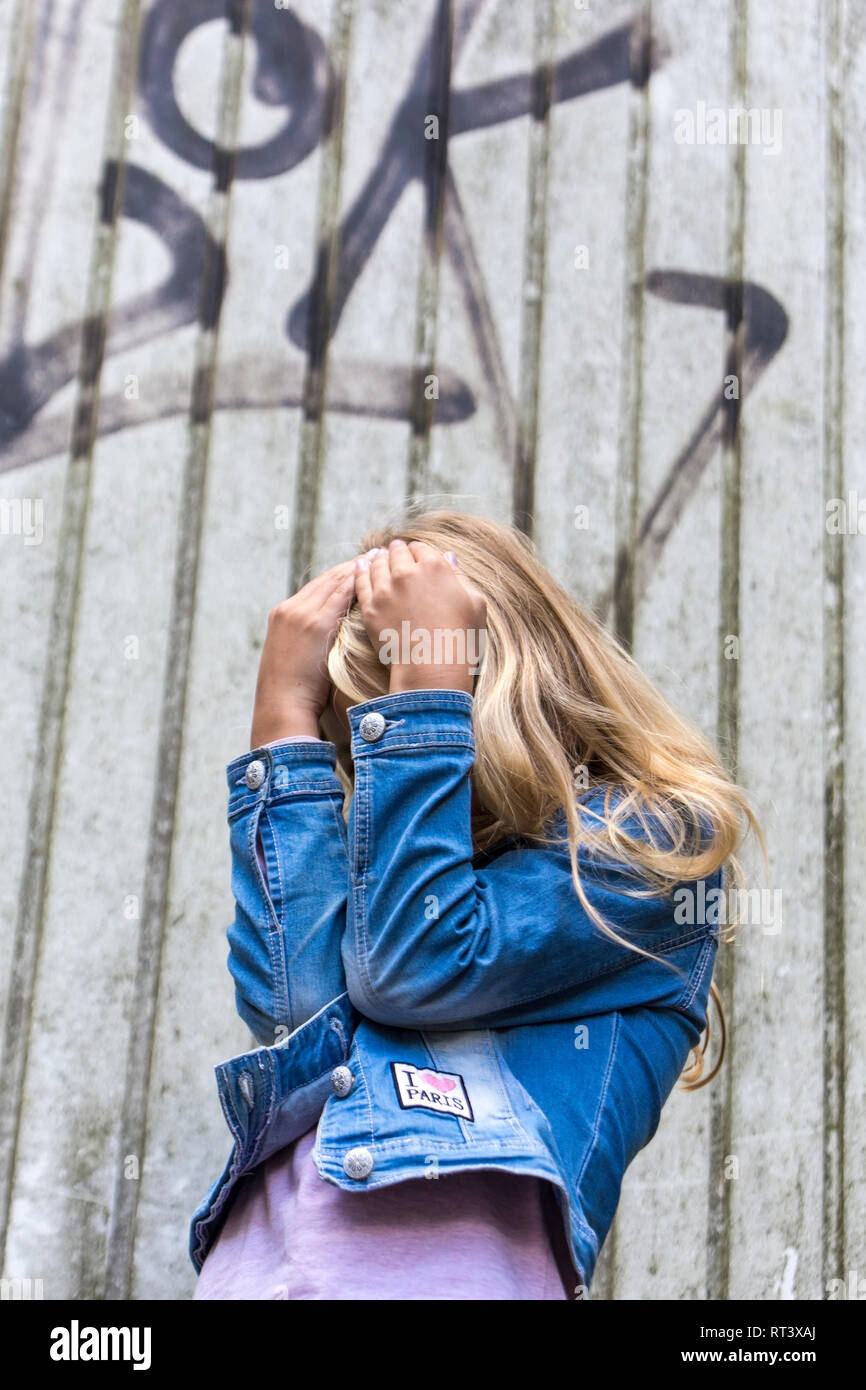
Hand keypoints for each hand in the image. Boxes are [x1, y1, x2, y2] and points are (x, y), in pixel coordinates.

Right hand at [250, 559, 356, 747]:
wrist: (280, 705)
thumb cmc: (292, 692)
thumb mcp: (294, 658)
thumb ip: (308, 641)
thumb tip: (327, 641)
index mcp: (282, 615)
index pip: (315, 588)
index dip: (337, 576)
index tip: (357, 567)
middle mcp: (289, 609)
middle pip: (324, 580)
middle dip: (349, 567)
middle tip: (373, 555)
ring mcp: (300, 614)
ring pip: (332, 583)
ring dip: (356, 569)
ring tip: (377, 558)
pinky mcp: (313, 624)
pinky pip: (338, 596)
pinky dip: (354, 583)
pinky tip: (372, 574)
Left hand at [354, 539, 486, 693]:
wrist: (433, 668)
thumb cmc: (461, 639)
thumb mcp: (476, 603)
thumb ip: (461, 576)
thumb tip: (449, 557)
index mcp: (435, 567)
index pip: (420, 548)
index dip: (418, 552)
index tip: (415, 557)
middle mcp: (407, 572)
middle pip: (396, 552)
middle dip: (397, 552)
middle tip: (395, 552)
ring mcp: (386, 590)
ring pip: (376, 564)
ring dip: (378, 559)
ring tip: (377, 559)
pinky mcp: (370, 608)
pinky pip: (360, 582)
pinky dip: (360, 571)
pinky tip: (360, 566)